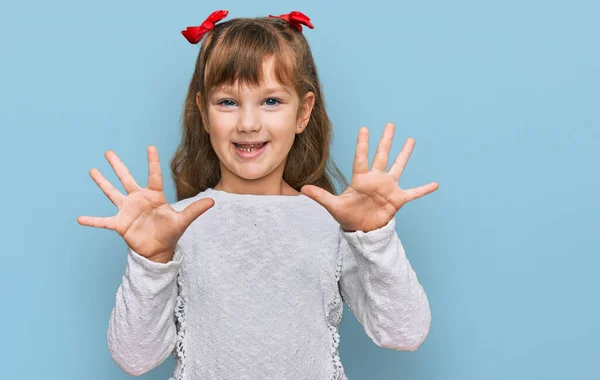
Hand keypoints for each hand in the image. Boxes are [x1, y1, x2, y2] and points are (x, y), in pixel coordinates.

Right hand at [77, 146, 214, 261]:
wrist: (158, 250)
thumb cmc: (170, 233)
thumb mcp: (183, 221)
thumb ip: (195, 210)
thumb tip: (213, 201)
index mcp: (154, 196)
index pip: (153, 176)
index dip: (152, 162)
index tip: (150, 146)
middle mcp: (138, 199)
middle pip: (126, 179)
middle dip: (118, 165)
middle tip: (108, 152)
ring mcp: (127, 210)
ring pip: (112, 193)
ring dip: (102, 183)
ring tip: (92, 170)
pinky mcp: (120, 224)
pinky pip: (103, 221)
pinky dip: (92, 220)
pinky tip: (80, 218)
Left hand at [301, 123, 438, 232]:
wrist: (361, 229)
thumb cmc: (347, 216)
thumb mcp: (333, 206)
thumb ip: (320, 196)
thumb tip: (302, 190)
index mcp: (360, 179)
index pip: (361, 158)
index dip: (363, 144)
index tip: (365, 129)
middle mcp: (376, 179)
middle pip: (382, 156)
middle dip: (386, 141)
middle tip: (390, 124)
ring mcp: (388, 188)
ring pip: (398, 167)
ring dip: (405, 155)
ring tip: (411, 140)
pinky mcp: (397, 199)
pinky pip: (413, 193)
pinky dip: (424, 189)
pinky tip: (436, 184)